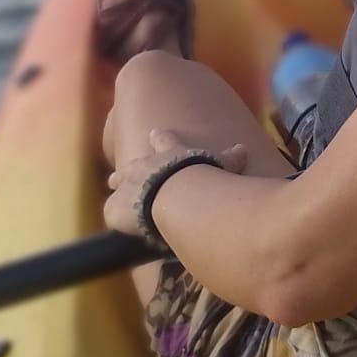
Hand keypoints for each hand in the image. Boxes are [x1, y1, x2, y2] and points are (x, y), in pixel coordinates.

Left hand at [104, 126, 247, 238]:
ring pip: (117, 182)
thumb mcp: (221, 165)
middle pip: (134, 163)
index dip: (160, 138)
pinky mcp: (115, 208)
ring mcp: (127, 185)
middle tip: (122, 170)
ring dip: (117, 185)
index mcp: (168, 154)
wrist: (175, 194)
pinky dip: (115, 216)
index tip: (155, 132)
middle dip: (130, 168)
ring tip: (112, 185)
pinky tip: (117, 223)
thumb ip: (230, 159)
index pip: (164, 141)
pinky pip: (111, 212)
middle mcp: (144, 165)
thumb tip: (244, 149)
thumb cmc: (201, 177)